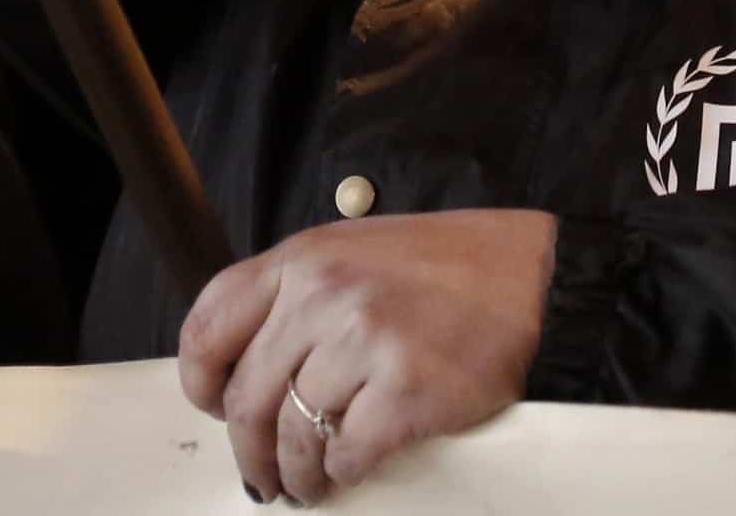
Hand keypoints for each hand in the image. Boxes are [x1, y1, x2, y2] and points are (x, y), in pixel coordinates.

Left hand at [177, 209, 552, 504]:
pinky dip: (344, 470)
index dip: (200, 383)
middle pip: (247, 399)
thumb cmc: (448, 267)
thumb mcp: (354, 253)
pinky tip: (353, 465)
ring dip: (297, 473)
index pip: (209, 327)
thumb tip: (246, 370)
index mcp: (302, 259)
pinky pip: (347, 452)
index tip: (214, 409)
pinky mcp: (405, 389)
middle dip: (249, 452)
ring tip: (308, 484)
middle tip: (263, 476)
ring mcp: (364, 341)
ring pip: (294, 435)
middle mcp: (323, 296)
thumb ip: (296, 297)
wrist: (535, 275)